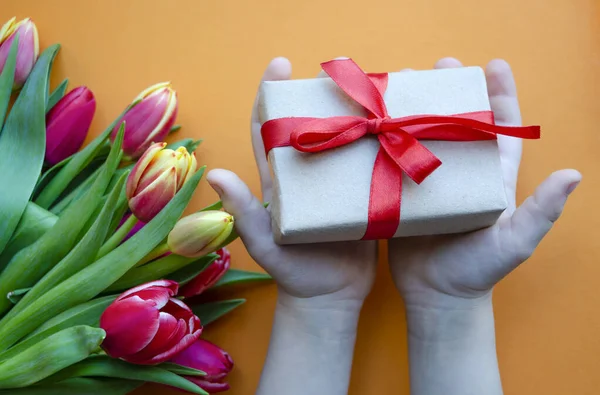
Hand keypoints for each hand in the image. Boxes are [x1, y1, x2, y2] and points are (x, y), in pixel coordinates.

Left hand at [206, 57, 376, 309]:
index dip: (269, 96)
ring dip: (351, 115)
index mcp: (279, 181)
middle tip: (337, 74)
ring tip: (370, 94)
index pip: (268, 129)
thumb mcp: (264, 244)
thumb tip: (217, 173)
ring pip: (339, 140)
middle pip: (308, 125)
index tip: (280, 65)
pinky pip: (366, 163)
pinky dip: (375, 144)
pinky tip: (391, 129)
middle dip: (317, 94)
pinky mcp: (358, 196)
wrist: (328, 297)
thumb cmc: (292, 273)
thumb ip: (243, 211)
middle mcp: (304, 175)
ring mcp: (331, 185)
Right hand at [389, 57, 580, 306]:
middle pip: (458, 122)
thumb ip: (542, 210)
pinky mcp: (405, 193)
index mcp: (492, 177)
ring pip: (425, 135)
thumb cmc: (480, 269)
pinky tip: (378, 124)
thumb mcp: (516, 241)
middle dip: (452, 91)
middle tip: (438, 67)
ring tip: (402, 87)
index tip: (492, 66)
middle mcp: (463, 173)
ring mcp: (432, 181)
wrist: (438, 294)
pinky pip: (398, 159)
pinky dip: (390, 139)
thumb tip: (573, 174)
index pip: (500, 128)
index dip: (499, 95)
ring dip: (416, 109)